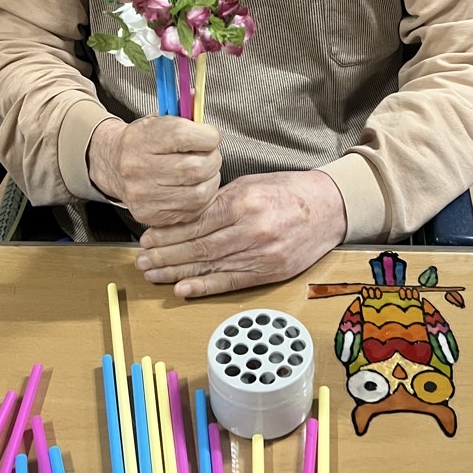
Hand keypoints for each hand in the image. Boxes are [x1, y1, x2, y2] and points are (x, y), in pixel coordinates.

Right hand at [87, 116, 220, 226]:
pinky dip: (202, 199)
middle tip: (211, 155)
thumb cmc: (142, 140)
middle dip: (213, 160)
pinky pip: (192, 211)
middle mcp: (138, 168)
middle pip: (194, 168)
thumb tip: (197, 96)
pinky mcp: (150, 215)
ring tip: (205, 172)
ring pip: (198, 193)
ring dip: (211, 181)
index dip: (208, 136)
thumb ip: (182, 111)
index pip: (184, 136)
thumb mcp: (158, 119)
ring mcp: (143, 195)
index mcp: (141, 138)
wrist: (112, 165)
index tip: (211, 135)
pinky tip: (195, 187)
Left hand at [136, 170, 347, 296]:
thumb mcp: (251, 184)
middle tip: (142, 261)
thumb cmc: (288, 192)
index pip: (196, 222)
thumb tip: (183, 216)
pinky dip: (205, 286)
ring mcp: (262, 254)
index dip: (169, 233)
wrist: (329, 208)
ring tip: (154, 275)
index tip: (148, 239)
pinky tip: (183, 289)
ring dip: (178, 272)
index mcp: (245, 202)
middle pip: (199, 246)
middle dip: (166, 255)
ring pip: (211, 266)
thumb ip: (218, 200)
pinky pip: (231, 281)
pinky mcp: (270, 272)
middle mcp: (252, 230)